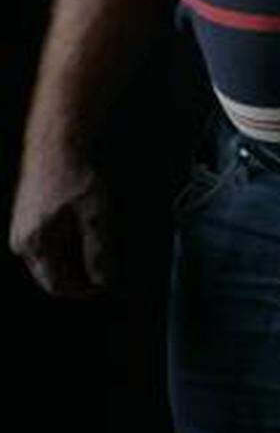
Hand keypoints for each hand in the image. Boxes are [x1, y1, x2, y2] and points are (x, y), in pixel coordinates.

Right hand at [9, 149, 113, 297]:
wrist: (57, 143)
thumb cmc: (73, 174)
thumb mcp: (95, 215)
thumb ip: (97, 250)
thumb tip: (102, 278)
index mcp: (34, 244)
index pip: (56, 285)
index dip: (82, 289)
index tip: (103, 284)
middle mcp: (21, 241)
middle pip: (51, 274)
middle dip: (79, 274)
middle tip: (105, 267)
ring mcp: (21, 229)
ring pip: (50, 259)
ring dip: (74, 258)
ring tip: (98, 245)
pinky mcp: (27, 218)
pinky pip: (47, 243)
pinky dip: (67, 244)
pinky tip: (84, 230)